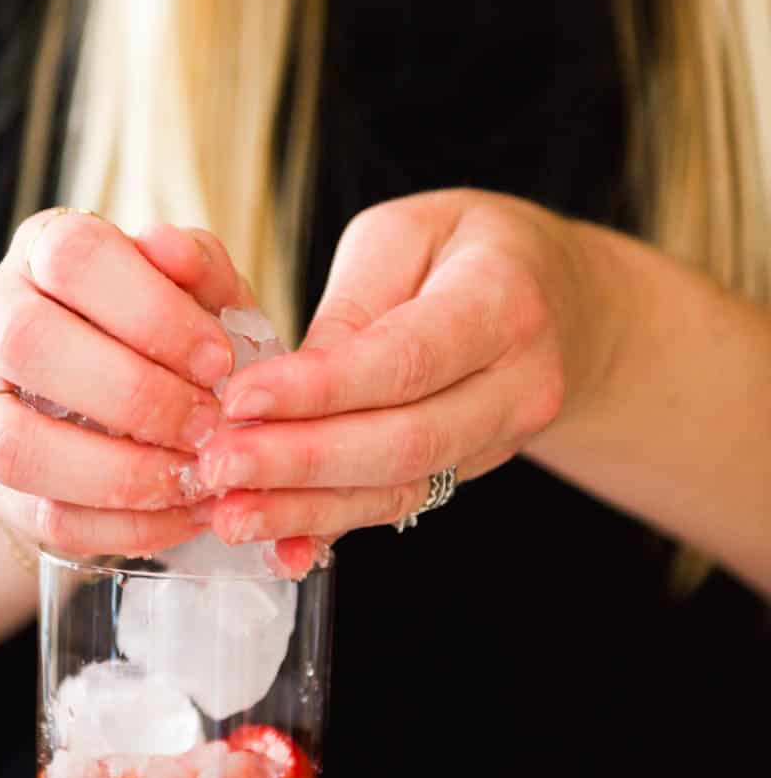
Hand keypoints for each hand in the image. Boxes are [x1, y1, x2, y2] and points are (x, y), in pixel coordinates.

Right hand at [0, 211, 250, 556]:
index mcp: (42, 250)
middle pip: (26, 340)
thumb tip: (169, 245)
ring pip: (13, 443)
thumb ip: (198, 265)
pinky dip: (123, 525)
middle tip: (207, 422)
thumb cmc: (166, 331)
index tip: (219, 360)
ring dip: (118, 471)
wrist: (112, 402)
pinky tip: (182, 514)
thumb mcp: (198, 290)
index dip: (151, 311)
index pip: (73, 256)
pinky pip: (42, 516)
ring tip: (194, 475)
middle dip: (134, 392)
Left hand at [193, 190, 605, 545]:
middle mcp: (519, 382)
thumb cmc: (466, 248)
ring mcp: (503, 438)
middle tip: (218, 466)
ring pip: (401, 486)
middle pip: (405, 439)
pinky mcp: (472, 469)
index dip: (320, 388)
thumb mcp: (405, 234)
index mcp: (502, 301)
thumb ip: (352, 305)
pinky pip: (400, 503)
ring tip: (231, 514)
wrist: (559, 298)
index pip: (406, 359)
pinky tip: (279, 544)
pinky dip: (334, 525)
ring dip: (308, 508)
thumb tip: (289, 382)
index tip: (240, 398)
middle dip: (301, 460)